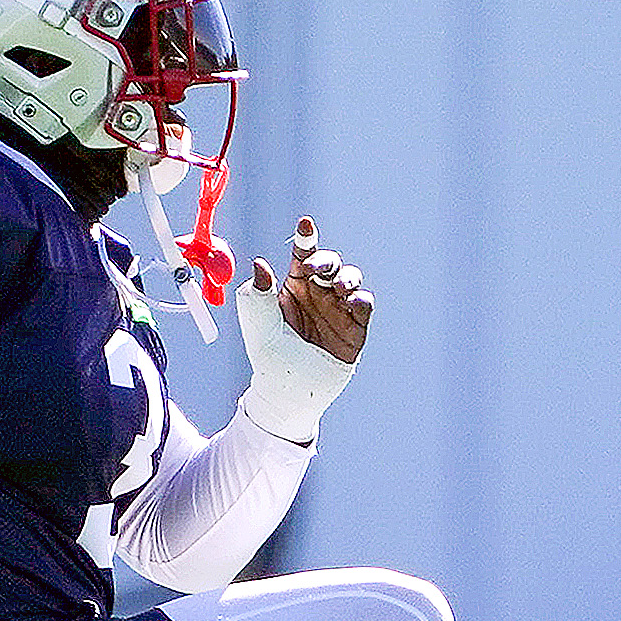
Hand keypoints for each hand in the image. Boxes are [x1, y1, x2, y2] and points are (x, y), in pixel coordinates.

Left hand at [249, 215, 371, 364]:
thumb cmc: (270, 362)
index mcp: (293, 288)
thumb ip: (257, 297)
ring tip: (338, 288)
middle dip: (326, 260)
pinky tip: (352, 303)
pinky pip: (364, 306)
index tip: (305, 224)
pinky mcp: (354, 328)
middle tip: (316, 269)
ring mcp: (337, 310)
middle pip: (329, 264)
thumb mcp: (259, 328)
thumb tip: (260, 264)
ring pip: (350, 280)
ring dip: (347, 277)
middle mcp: (317, 295)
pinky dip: (361, 299)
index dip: (306, 239)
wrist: (289, 397)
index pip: (302, 257)